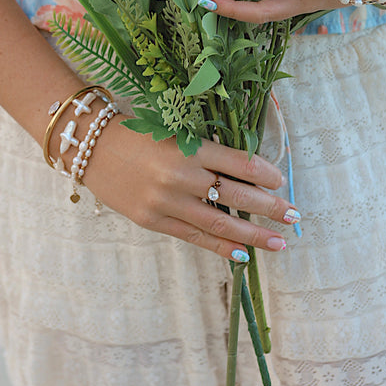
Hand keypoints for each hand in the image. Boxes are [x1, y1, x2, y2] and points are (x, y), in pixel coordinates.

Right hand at [74, 118, 296, 259]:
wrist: (91, 147)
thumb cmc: (137, 133)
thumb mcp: (174, 132)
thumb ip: (205, 151)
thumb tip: (247, 173)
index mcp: (188, 147)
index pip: (238, 162)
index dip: (264, 173)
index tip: (282, 181)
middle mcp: (181, 175)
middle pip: (236, 196)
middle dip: (269, 207)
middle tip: (294, 215)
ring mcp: (166, 201)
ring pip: (219, 222)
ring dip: (253, 234)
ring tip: (279, 242)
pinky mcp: (154, 220)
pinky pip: (195, 237)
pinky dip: (221, 246)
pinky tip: (244, 253)